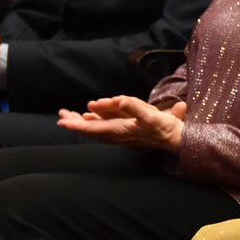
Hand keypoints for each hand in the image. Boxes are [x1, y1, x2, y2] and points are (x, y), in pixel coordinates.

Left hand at [57, 96, 187, 151]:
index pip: (93, 128)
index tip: (62, 122)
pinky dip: (96, 121)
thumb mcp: (152, 116)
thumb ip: (135, 107)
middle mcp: (118, 134)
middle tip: (61, 114)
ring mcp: (122, 133)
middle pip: (91, 129)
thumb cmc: (166, 129)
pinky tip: (93, 115)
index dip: (76, 125)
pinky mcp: (128, 131)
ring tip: (71, 114)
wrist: (177, 140)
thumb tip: (120, 99)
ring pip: (97, 128)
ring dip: (83, 121)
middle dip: (75, 122)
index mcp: (120, 130)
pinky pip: (106, 126)